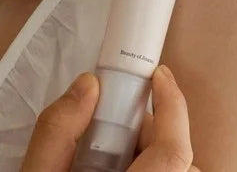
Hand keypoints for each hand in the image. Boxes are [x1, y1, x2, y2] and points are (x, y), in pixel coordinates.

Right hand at [20, 64, 199, 171]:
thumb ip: (59, 129)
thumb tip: (89, 86)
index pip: (174, 152)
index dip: (174, 107)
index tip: (160, 75)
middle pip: (177, 161)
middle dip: (151, 132)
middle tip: (115, 123)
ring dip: (153, 156)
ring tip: (109, 157)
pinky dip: (152, 171)